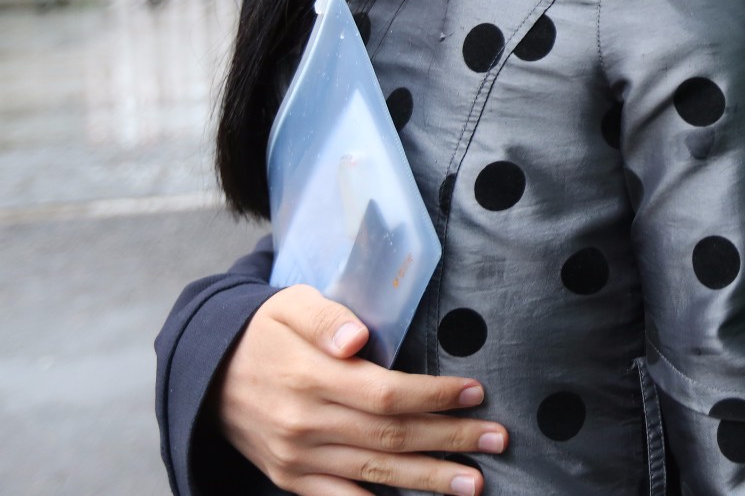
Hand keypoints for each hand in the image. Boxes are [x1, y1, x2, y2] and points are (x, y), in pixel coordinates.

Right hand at [215, 285, 506, 495]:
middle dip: (451, 439)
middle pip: (392, 437)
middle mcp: (306, 424)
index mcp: (310, 378)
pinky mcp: (292, 478)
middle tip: (498, 439)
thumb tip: (356, 338)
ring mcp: (299, 458)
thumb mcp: (289, 304)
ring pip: (376, 474)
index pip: (387, 393)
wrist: (207, 376)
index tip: (476, 392)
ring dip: (429, 479)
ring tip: (473, 482)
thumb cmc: (263, 332)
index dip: (435, 396)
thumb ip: (327, 317)